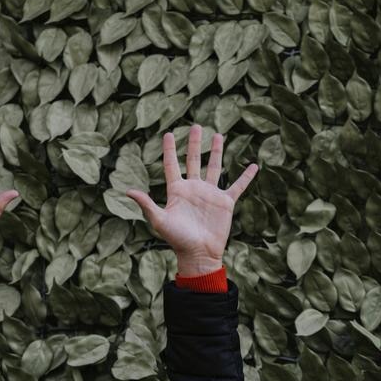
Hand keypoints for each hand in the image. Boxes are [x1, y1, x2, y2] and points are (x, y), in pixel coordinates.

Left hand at [126, 124, 257, 276]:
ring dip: (216, 151)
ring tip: (218, 135)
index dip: (170, 149)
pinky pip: (237, 186)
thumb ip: (146, 204)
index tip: (168, 134)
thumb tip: (127, 191)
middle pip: (193, 160)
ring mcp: (210, 194)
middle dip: (194, 143)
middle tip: (196, 126)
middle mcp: (193, 188)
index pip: (172, 165)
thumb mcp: (159, 220)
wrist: (198, 254)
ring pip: (214, 167)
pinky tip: (254, 165)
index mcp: (177, 190)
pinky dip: (246, 177)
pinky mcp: (225, 203)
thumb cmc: (176, 239)